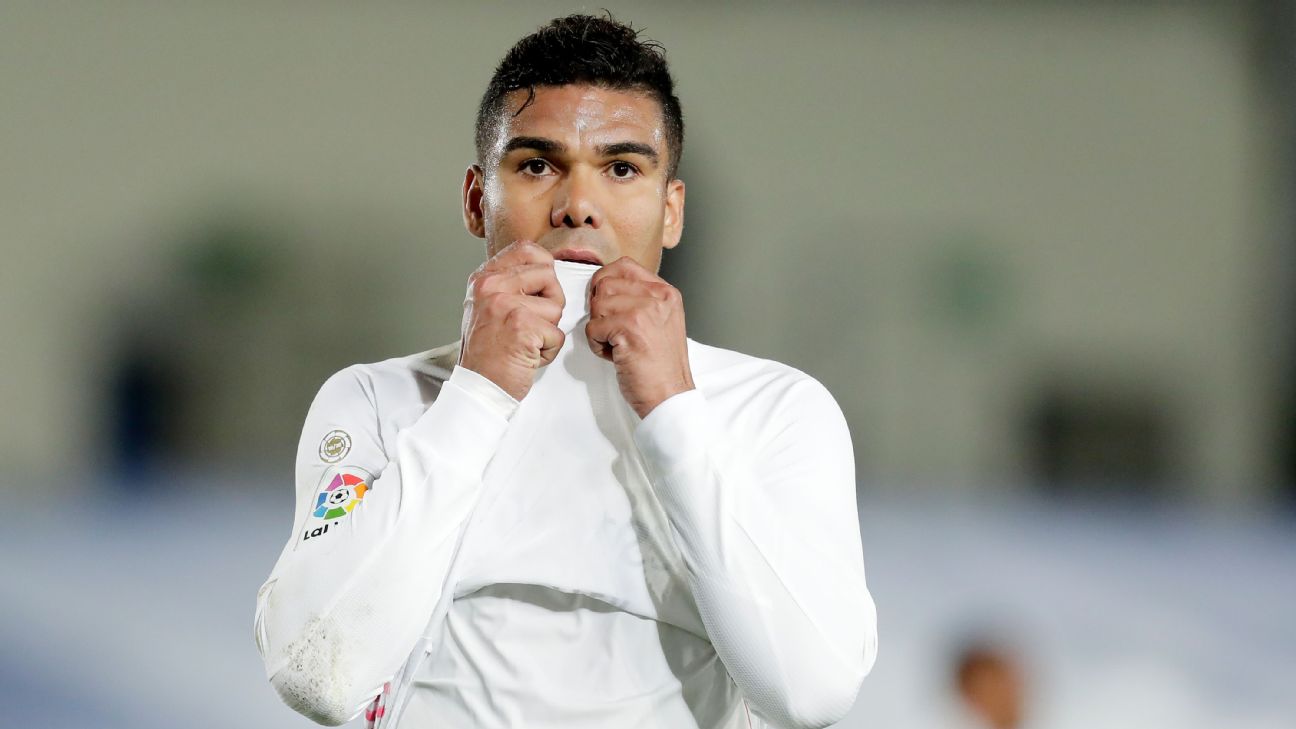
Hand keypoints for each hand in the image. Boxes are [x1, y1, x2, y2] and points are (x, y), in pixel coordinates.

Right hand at [458, 241, 564, 400]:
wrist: (477, 387)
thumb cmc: (487, 353)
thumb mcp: (486, 307)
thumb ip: (509, 285)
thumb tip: (544, 269)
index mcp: (483, 278)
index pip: (527, 250)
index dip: (544, 268)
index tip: (539, 291)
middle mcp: (491, 286)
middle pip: (549, 276)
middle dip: (550, 304)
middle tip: (532, 325)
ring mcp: (506, 305)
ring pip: (556, 307)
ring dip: (549, 331)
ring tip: (526, 343)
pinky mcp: (522, 327)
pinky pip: (557, 334)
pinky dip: (549, 351)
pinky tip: (527, 356)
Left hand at [586, 257, 693, 417]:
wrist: (670, 396)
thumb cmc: (661, 367)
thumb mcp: (661, 322)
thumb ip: (641, 300)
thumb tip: (605, 287)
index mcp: (666, 292)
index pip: (624, 265)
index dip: (605, 282)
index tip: (605, 303)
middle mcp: (658, 297)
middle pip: (605, 284)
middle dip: (600, 310)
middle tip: (613, 332)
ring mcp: (644, 311)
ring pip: (596, 305)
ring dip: (598, 328)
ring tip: (616, 345)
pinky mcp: (629, 329)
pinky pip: (593, 328)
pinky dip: (597, 345)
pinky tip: (615, 356)